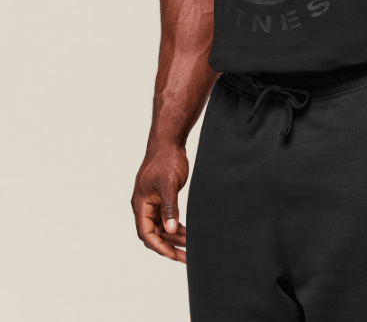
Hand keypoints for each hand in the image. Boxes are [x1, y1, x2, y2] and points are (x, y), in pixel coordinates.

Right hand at [131, 143, 188, 262]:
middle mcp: (144, 206)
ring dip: (174, 237)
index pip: (146, 233)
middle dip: (169, 246)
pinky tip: (187, 233)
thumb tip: (170, 230)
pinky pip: (166, 218)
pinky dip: (176, 226)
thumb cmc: (166, 159)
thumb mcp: (169, 184)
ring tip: (190, 247)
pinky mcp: (161, 199)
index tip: (173, 255)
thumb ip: (169, 207)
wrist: (169, 142)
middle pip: (154, 234)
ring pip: (161, 227)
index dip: (159, 247)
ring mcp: (152, 203)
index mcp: (141, 204)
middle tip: (186, 257)